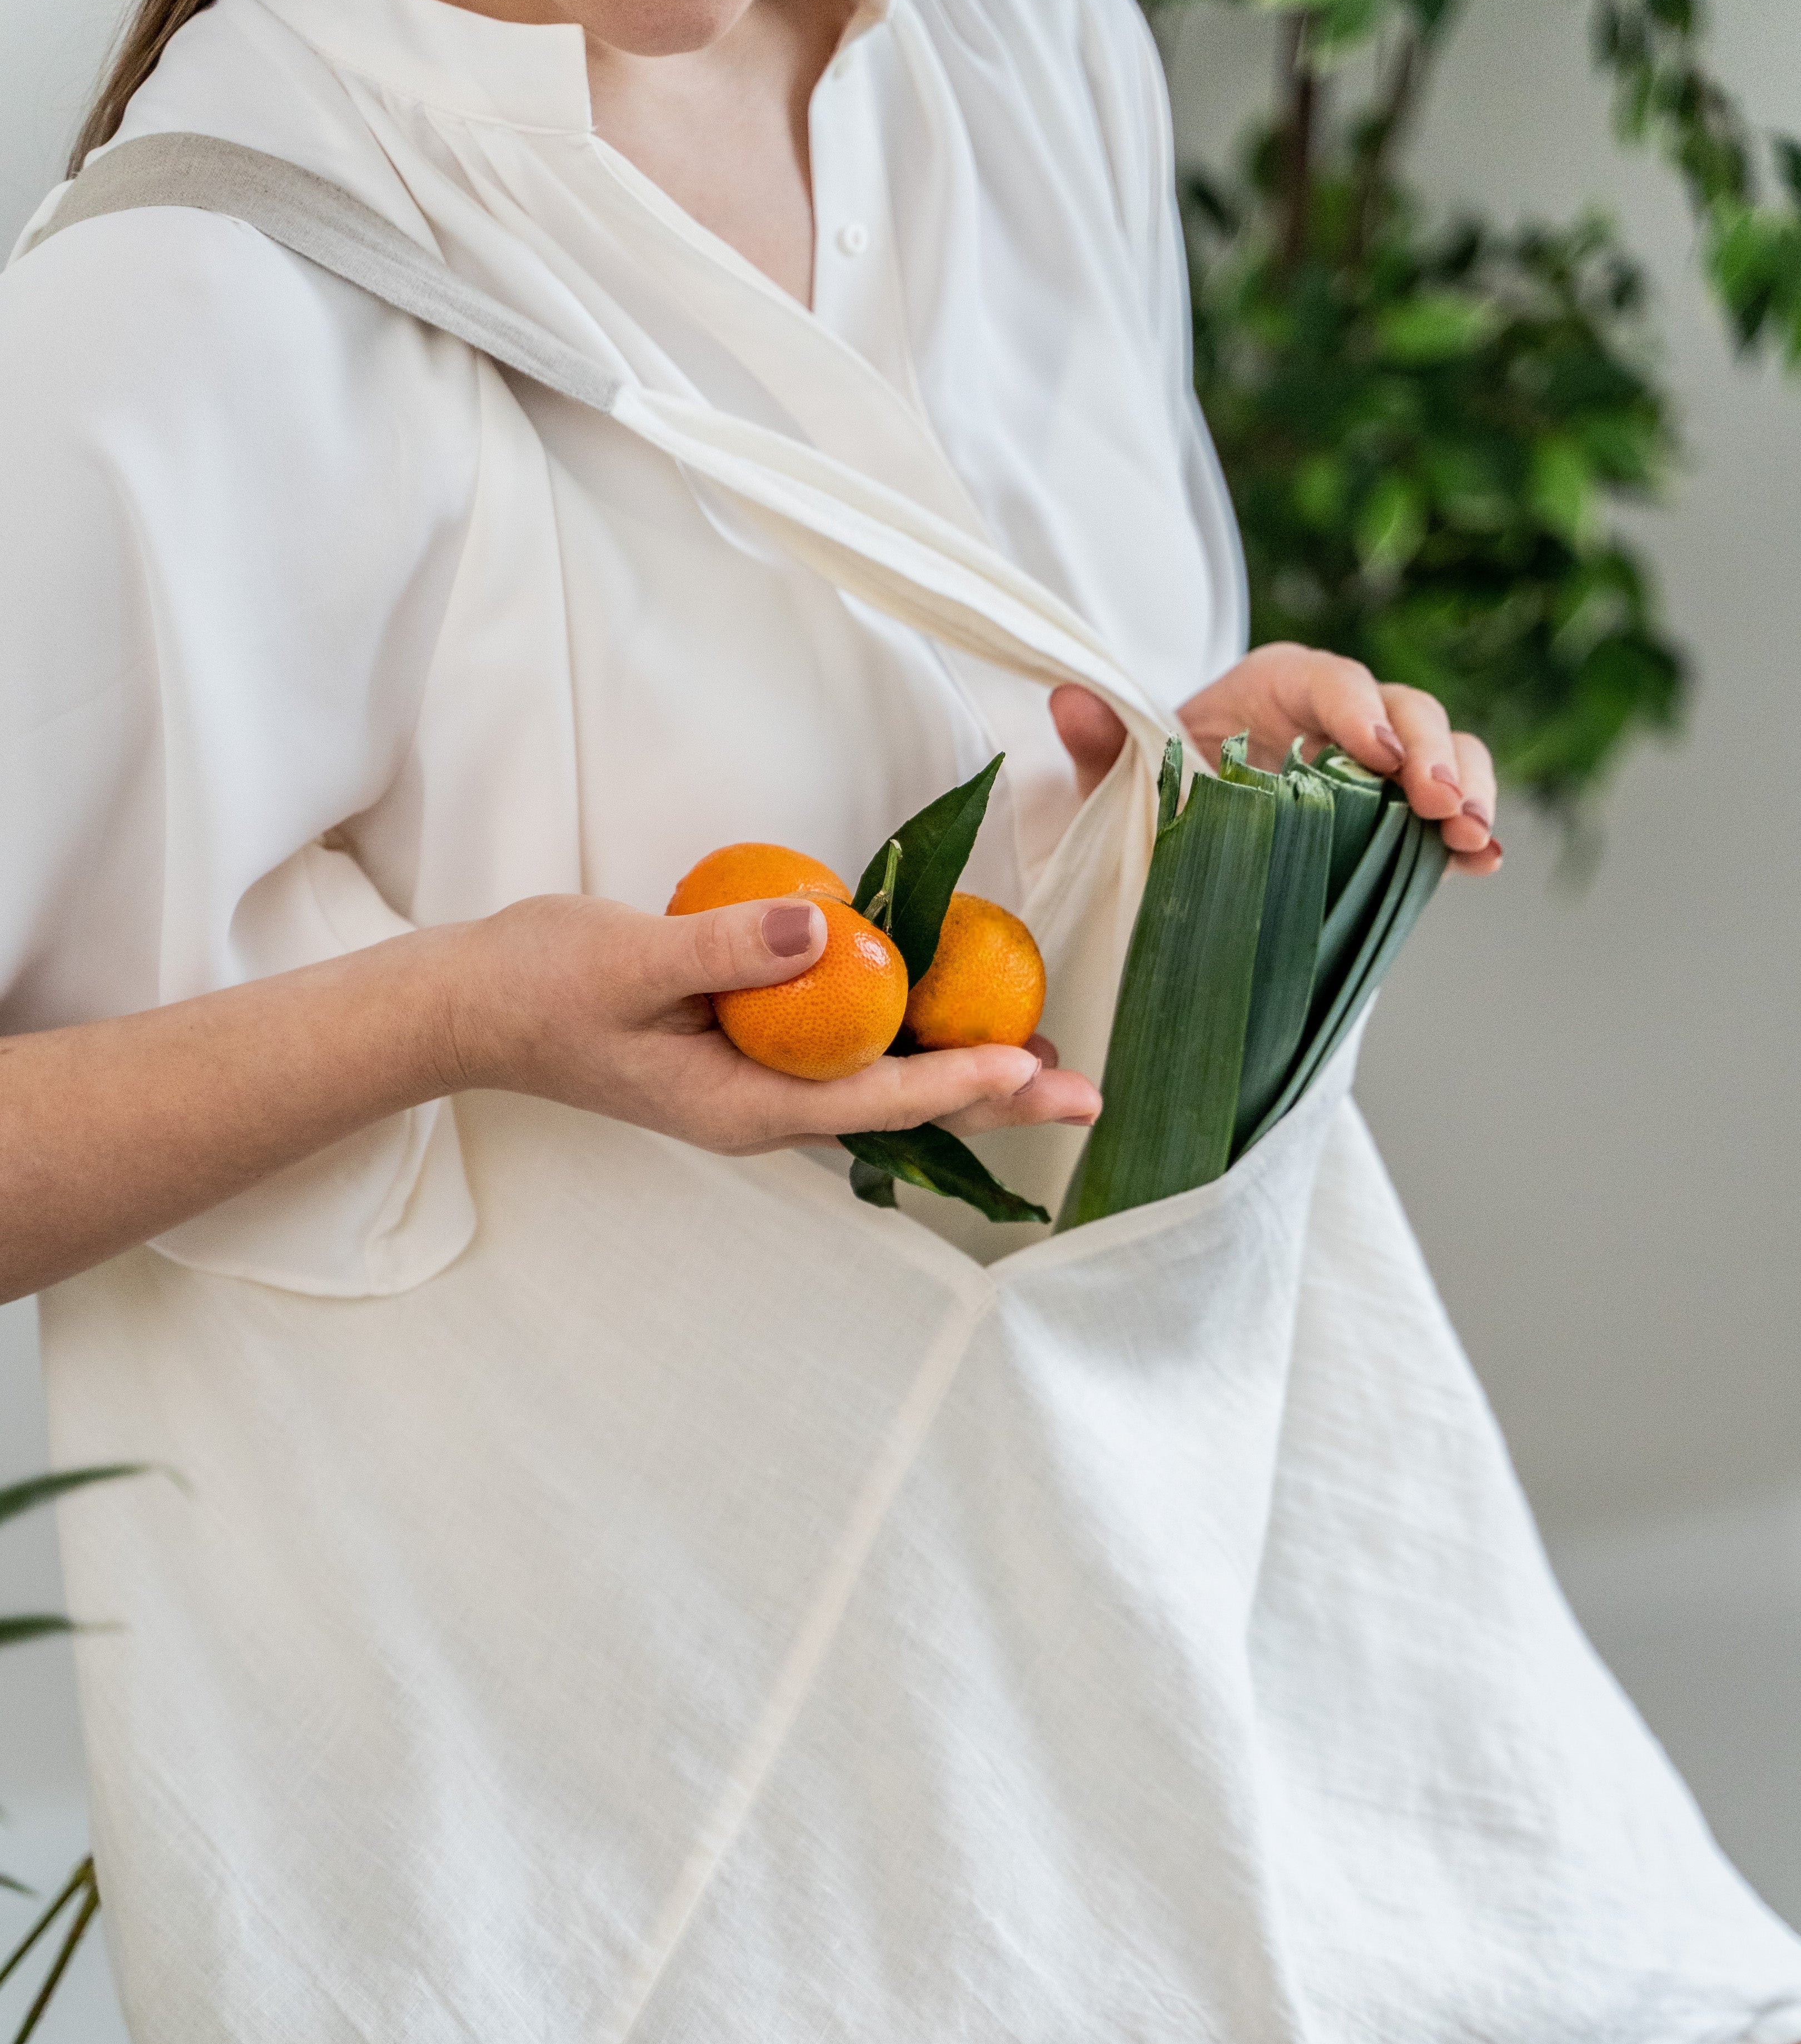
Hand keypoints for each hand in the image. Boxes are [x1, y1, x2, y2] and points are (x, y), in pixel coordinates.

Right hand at [446, 893, 1101, 1151]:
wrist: (470, 1010)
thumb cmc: (538, 985)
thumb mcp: (628, 957)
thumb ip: (726, 947)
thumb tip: (822, 930)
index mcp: (739, 1106)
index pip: (873, 1100)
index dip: (956, 1080)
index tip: (1028, 1067)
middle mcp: (761, 1113)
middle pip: (901, 1111)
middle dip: (993, 1097)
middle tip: (1086, 1091)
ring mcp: (756, 1091)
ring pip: (881, 1089)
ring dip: (962, 1072)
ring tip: (1047, 1061)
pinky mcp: (748, 1061)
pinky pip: (847, 1060)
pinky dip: (906, 1043)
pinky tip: (944, 1014)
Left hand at [1050, 643, 1500, 874]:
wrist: (1181, 822)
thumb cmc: (1157, 782)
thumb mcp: (1122, 770)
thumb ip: (1103, 743)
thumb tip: (1068, 700)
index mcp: (1276, 684)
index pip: (1330, 678)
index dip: (1358, 707)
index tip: (1372, 749)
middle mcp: (1338, 714)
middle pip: (1404, 711)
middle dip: (1431, 752)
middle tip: (1441, 802)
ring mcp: (1377, 766)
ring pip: (1443, 753)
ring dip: (1467, 788)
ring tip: (1474, 836)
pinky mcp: (1396, 817)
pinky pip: (1444, 813)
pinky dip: (1468, 834)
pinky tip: (1483, 864)